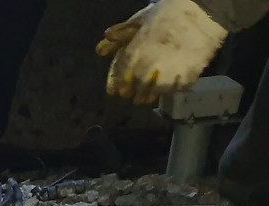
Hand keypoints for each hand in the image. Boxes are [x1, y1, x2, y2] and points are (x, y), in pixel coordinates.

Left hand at [99, 0, 226, 103]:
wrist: (204, 9)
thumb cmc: (170, 12)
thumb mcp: (142, 18)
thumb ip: (122, 33)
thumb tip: (102, 45)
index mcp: (137, 51)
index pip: (122, 76)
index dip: (120, 85)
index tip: (121, 91)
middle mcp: (150, 64)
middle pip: (138, 88)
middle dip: (136, 93)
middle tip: (137, 96)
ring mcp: (170, 70)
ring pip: (157, 92)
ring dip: (153, 94)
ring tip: (153, 93)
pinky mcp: (189, 74)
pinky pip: (178, 88)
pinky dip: (174, 88)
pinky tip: (174, 84)